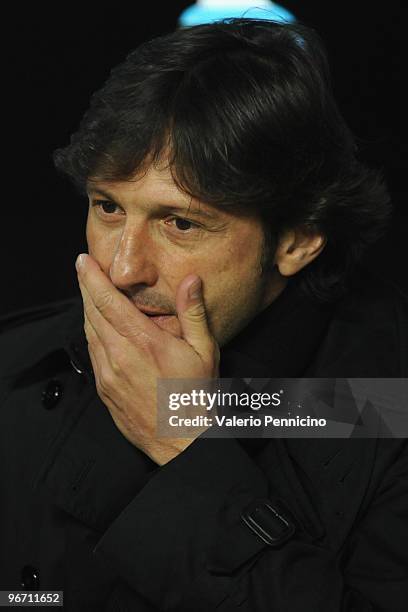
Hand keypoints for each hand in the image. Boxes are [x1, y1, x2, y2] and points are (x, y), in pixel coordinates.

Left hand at [76, 253, 219, 464]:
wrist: (180, 440)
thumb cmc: (195, 396)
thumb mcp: (204, 351)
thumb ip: (193, 312)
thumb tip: (190, 280)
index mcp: (144, 342)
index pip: (109, 301)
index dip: (92, 278)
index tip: (84, 261)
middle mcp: (120, 356)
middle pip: (92, 312)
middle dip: (85, 287)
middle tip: (83, 269)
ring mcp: (108, 374)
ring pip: (88, 332)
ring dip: (86, 309)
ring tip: (89, 293)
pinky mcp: (104, 389)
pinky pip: (91, 353)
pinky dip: (91, 333)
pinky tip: (97, 327)